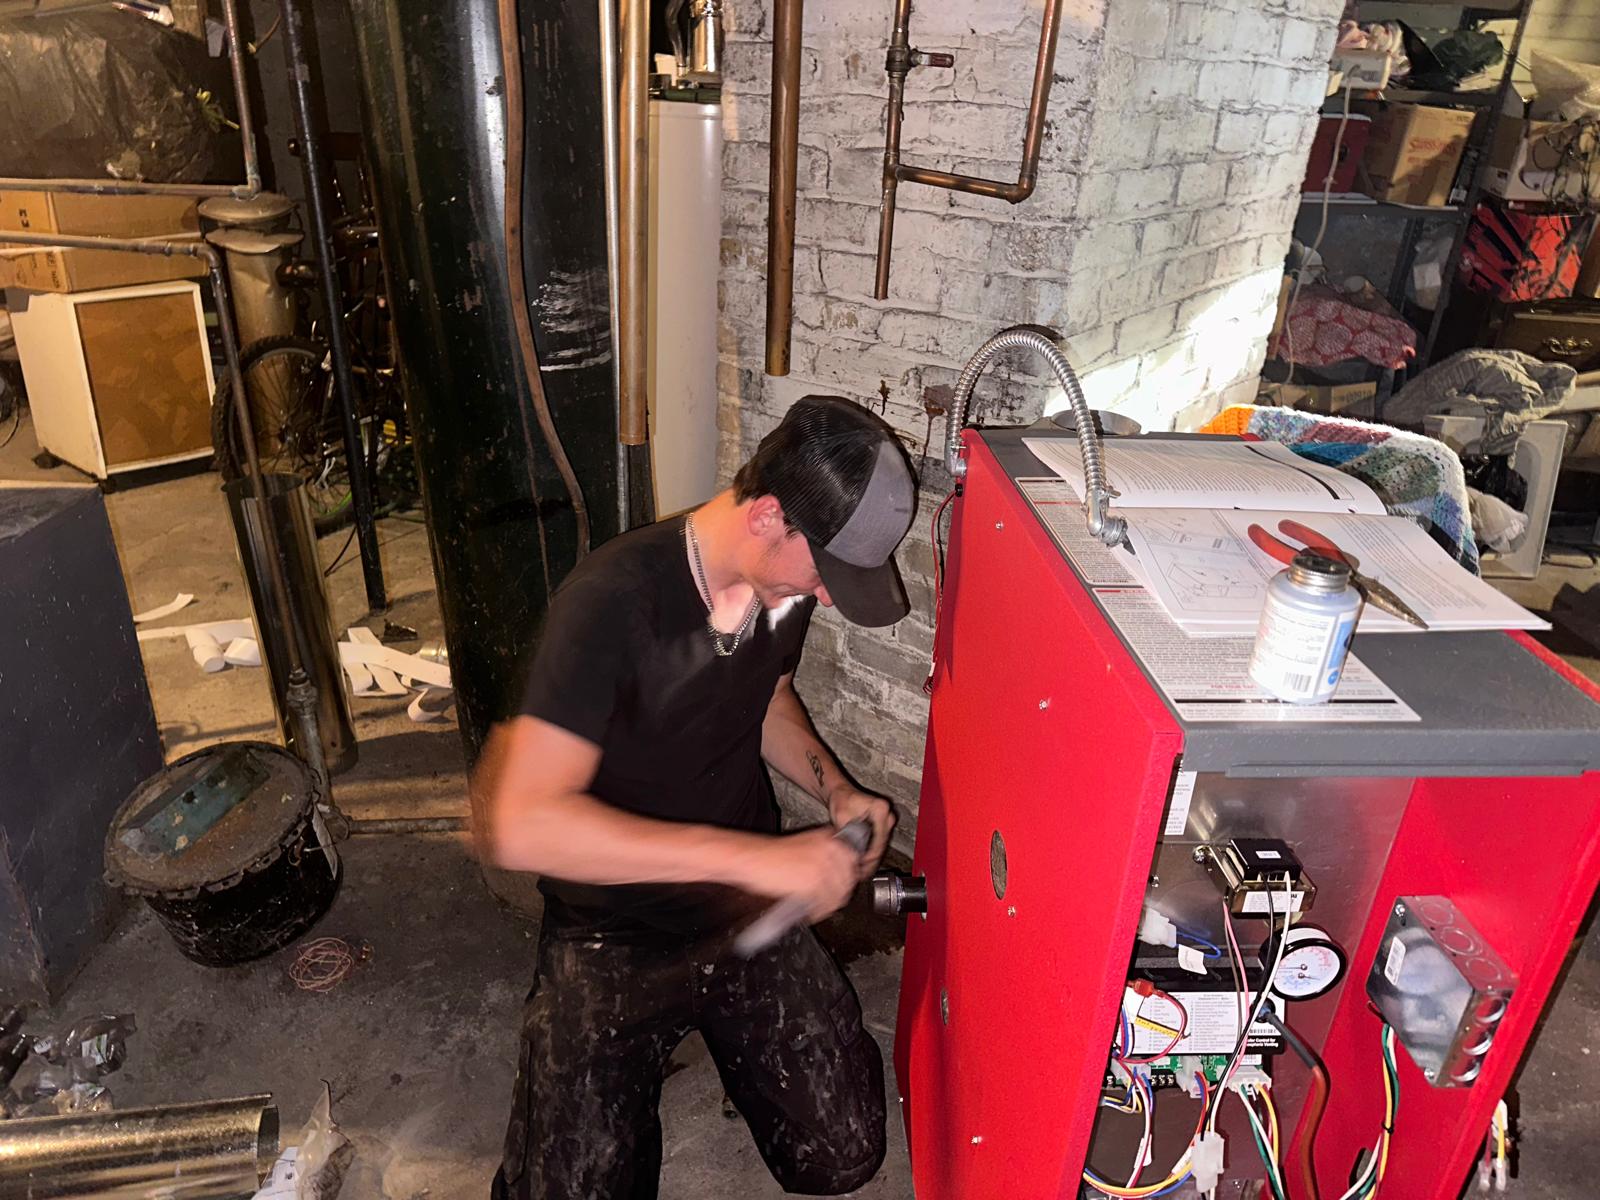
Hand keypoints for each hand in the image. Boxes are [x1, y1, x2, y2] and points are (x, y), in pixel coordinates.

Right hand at [739, 827, 859, 922]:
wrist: (751, 859)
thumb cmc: (770, 854)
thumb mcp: (804, 843)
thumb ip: (824, 853)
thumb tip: (839, 870)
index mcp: (828, 838)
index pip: (852, 861)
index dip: (846, 877)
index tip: (842, 886)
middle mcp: (829, 851)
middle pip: (847, 881)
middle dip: (838, 894)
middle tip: (828, 901)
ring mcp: (823, 867)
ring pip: (838, 895)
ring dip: (829, 905)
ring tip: (818, 909)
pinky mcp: (813, 884)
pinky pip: (824, 905)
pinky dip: (818, 912)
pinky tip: (810, 912)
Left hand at [828, 788, 894, 878]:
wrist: (842, 793)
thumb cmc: (842, 800)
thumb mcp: (842, 817)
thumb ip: (848, 835)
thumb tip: (852, 853)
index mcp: (880, 810)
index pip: (878, 840)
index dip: (869, 856)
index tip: (861, 866)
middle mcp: (887, 815)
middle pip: (881, 845)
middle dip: (871, 861)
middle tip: (861, 874)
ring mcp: (887, 820)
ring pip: (881, 846)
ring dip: (872, 859)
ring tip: (861, 872)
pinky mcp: (883, 825)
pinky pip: (879, 842)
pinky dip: (871, 852)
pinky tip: (864, 862)